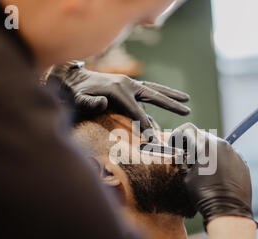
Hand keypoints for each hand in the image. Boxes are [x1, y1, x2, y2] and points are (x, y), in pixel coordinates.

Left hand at [47, 61, 190, 140]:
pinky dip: (160, 94)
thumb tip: (102, 104)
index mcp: (117, 91)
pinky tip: (168, 100)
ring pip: (155, 89)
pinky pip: (148, 90)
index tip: (156, 140)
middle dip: (171, 104)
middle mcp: (126, 84)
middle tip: (188, 111)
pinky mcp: (127, 85)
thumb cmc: (73, 94)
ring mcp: (128, 83)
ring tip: (187, 100)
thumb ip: (87, 103)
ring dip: (171, 95)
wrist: (70, 79)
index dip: (147, 126)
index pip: (137, 112)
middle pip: (154, 96)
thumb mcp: (76, 99)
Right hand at [169, 123, 256, 229]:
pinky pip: (227, 156)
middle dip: (192, 145)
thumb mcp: (186, 177)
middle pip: (202, 136)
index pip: (188, 129)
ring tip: (201, 169)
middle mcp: (222, 144)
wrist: (228, 211)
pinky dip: (218, 161)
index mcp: (206, 145)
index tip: (174, 146)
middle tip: (185, 158)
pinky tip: (215, 176)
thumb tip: (182, 156)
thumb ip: (183, 161)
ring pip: (215, 146)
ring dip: (206, 153)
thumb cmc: (205, 195)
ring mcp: (234, 153)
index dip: (177, 135)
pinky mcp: (242, 163)